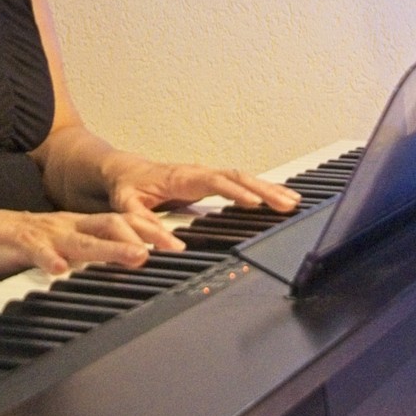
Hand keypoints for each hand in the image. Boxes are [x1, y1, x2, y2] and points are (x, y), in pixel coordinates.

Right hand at [0, 206, 163, 279]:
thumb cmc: (25, 242)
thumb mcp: (64, 246)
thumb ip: (90, 252)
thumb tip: (124, 263)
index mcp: (80, 225)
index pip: (122, 222)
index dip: (150, 232)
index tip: (178, 247)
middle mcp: (68, 225)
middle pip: (111, 224)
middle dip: (142, 237)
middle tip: (169, 250)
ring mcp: (46, 232)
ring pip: (82, 238)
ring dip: (111, 249)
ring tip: (136, 256)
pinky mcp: (20, 241)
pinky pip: (36, 249)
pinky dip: (48, 259)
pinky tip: (59, 270)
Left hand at [102, 155, 299, 246]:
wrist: (122, 170)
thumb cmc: (127, 187)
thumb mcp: (126, 206)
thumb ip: (143, 224)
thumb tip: (167, 245)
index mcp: (182, 177)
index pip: (214, 181)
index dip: (235, 191)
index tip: (253, 202)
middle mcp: (198, 172)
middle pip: (237, 177)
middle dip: (263, 189)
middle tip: (286, 203)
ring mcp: (206, 175)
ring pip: (243, 178)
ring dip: (268, 189)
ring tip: (292, 201)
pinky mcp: (210, 181)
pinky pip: (240, 182)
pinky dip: (261, 188)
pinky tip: (278, 197)